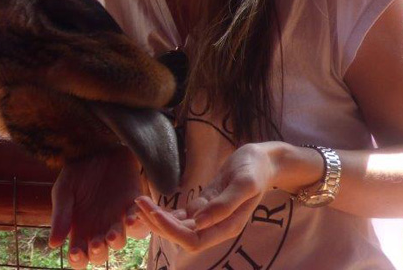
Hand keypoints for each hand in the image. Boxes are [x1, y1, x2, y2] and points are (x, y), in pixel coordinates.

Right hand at [49, 146, 148, 267]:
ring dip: (117, 240)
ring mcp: (117, 217)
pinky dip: (137, 222)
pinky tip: (129, 217)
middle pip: (101, 253)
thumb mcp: (64, 190)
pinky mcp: (134, 202)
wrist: (94, 144)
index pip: (80, 255)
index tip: (75, 253)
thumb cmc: (77, 169)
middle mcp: (99, 227)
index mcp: (80, 228)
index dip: (79, 260)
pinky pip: (140, 220)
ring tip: (112, 233)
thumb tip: (54, 244)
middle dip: (99, 253)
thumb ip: (60, 216)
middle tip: (96, 242)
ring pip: (122, 241)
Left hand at [135, 143, 276, 251]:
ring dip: (158, 217)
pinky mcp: (204, 206)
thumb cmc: (255, 169)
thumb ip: (224, 204)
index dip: (172, 231)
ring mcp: (209, 217)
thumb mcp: (245, 183)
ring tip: (139, 201)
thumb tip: (198, 223)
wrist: (263, 160)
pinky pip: (181, 216)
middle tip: (139, 203)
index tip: (155, 213)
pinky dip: (166, 212)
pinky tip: (151, 204)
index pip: (193, 240)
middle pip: (181, 236)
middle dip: (159, 223)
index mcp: (227, 226)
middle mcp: (216, 226)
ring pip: (178, 226)